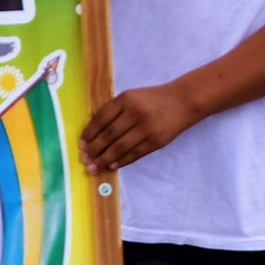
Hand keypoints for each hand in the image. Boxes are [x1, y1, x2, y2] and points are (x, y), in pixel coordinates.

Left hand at [81, 79, 205, 172]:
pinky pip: (135, 154)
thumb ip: (114, 111)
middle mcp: (135, 113)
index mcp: (125, 99)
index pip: (101, 118)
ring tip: (94, 168)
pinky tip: (112, 166)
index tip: (81, 144)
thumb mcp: (132, 97)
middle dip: (94, 150)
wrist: (183, 101)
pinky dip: (122, 161)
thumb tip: (93, 133)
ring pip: (120, 148)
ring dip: (104, 159)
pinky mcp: (156, 141)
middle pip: (109, 135)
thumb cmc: (152, 99)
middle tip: (84, 160)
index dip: (89, 133)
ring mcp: (146, 128)